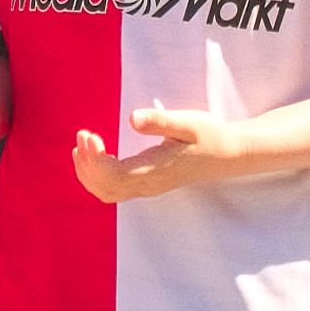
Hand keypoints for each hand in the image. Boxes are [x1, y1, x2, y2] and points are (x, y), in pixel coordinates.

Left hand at [70, 104, 250, 201]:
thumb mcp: (187, 122)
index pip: (114, 176)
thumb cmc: (208, 135)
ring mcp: (148, 187)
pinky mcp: (147, 184)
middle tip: (82, 134)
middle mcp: (149, 185)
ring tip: (82, 143)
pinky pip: (113, 189)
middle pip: (104, 187)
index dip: (94, 160)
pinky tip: (93, 155)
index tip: (90, 135)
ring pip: (106, 192)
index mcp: (155, 170)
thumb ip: (159, 121)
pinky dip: (96, 176)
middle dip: (86, 163)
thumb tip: (131, 118)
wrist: (228, 154)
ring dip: (88, 171)